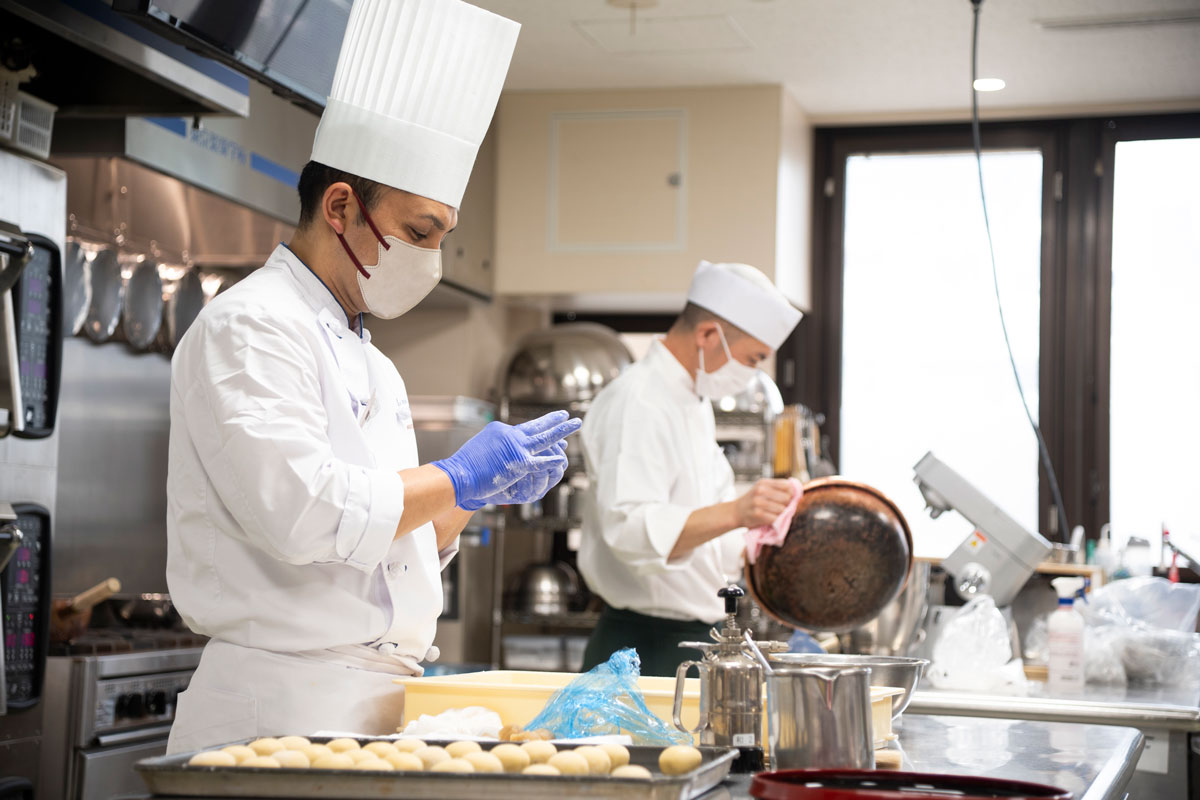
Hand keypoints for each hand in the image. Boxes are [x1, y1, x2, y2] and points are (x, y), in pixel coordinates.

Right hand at [432, 410, 579, 509]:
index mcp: (501, 430)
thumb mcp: (482, 448)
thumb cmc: (466, 466)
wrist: (458, 474)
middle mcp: (510, 434)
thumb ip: (496, 446)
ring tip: (576, 423)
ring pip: (545, 438)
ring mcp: (516, 447)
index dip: (539, 429)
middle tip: (567, 415)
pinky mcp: (519, 463)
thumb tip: (504, 450)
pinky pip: (542, 461)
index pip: (524, 429)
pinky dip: (553, 460)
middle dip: (554, 420)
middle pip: (537, 426)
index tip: (550, 428)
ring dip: (563, 430)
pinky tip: (563, 458)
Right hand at [734, 478, 796, 527]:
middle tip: (781, 508)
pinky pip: (776, 518)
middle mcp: (761, 490)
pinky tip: (770, 519)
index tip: (787, 498)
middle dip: (787, 505)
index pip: (787, 485)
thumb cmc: (753, 501)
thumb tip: (798, 494)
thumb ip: (777, 489)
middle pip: (787, 498)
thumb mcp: (762, 489)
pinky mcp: (758, 514)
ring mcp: (758, 502)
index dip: (791, 493)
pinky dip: (776, 521)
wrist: (736, 512)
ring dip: (781, 514)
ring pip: (782, 509)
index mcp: (764, 482)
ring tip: (775, 514)